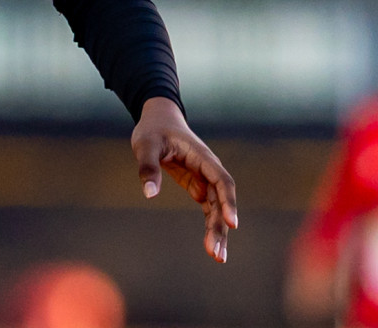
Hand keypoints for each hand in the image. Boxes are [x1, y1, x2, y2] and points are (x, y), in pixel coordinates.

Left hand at [132, 96, 238, 262]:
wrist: (158, 120)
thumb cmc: (153, 130)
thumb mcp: (145, 144)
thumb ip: (148, 167)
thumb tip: (149, 194)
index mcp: (202, 156)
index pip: (222, 180)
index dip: (228, 201)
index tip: (232, 223)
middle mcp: (209, 169)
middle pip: (221, 200)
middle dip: (221, 226)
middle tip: (217, 254)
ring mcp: (205, 178)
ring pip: (217, 207)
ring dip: (218, 230)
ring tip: (216, 256)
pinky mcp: (197, 184)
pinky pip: (208, 207)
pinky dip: (210, 223)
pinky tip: (210, 244)